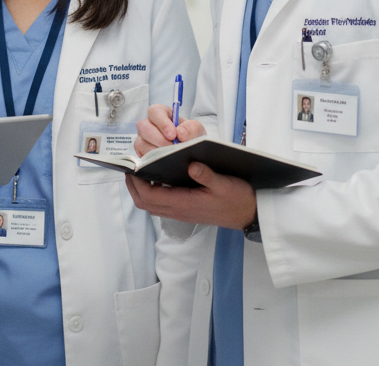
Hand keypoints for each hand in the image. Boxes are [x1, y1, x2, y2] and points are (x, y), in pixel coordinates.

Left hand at [124, 162, 255, 228]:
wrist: (249, 215)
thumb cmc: (237, 198)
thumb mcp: (224, 183)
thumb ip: (207, 175)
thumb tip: (191, 164)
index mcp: (184, 203)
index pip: (150, 196)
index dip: (136, 183)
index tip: (131, 168)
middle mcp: (179, 210)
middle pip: (145, 203)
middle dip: (133, 187)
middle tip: (130, 169)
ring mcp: (181, 212)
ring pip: (151, 206)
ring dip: (141, 190)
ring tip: (141, 171)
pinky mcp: (186, 211)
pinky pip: (161, 205)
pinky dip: (153, 193)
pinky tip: (159, 178)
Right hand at [134, 103, 204, 155]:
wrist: (190, 151)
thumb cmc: (190, 136)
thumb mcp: (196, 129)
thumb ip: (191, 128)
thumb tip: (180, 133)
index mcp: (161, 113)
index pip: (155, 112)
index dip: (162, 123)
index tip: (172, 135)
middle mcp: (149, 125)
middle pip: (143, 127)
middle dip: (158, 139)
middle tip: (172, 148)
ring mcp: (143, 139)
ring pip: (141, 143)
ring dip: (156, 151)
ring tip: (171, 157)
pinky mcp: (142, 153)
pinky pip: (141, 156)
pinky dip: (152, 160)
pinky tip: (164, 162)